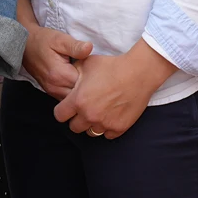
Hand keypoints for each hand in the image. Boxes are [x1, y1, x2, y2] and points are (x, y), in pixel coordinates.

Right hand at [22, 23, 93, 99]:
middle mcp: (55, 88)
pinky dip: (74, 92)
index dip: (94, 77)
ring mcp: (52, 92)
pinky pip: (67, 98)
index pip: (85, 85)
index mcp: (60, 75)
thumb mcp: (60, 39)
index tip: (98, 69)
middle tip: (96, 74)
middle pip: (80, 95)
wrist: (25, 45)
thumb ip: (75, 46)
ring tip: (88, 78)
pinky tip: (79, 81)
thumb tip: (90, 48)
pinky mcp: (51, 92)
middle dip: (89, 87)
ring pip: (74, 99)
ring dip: (82, 91)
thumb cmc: (43, 40)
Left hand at [52, 44, 172, 138]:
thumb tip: (67, 76)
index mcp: (78, 100)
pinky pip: (107, 135)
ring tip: (100, 111)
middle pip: (74, 127)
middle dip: (77, 119)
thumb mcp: (87, 63)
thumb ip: (73, 73)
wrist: (139, 73)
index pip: (59, 115)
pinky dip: (108, 127)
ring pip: (91, 132)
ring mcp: (104, 123)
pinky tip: (111, 115)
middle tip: (85, 108)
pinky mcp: (119, 128)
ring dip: (93, 124)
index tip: (69, 106)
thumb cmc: (112, 66)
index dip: (63, 110)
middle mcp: (89, 115)